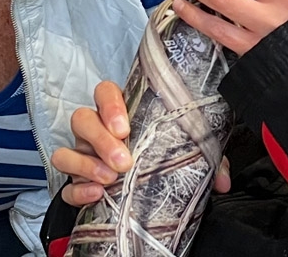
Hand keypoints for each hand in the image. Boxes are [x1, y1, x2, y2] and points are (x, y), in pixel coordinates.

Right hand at [51, 82, 232, 207]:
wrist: (141, 187)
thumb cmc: (160, 154)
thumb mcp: (184, 150)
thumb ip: (205, 156)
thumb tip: (222, 180)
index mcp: (119, 112)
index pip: (104, 91)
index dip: (109, 104)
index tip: (124, 126)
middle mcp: (96, 129)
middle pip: (82, 118)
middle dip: (101, 139)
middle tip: (123, 160)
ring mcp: (82, 154)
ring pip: (67, 149)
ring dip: (85, 164)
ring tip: (110, 179)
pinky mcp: (75, 181)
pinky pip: (65, 184)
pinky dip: (77, 189)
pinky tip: (96, 195)